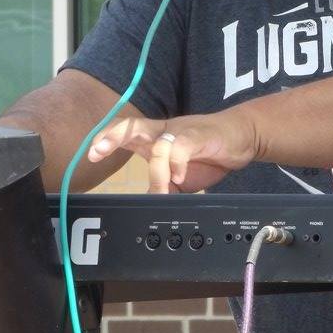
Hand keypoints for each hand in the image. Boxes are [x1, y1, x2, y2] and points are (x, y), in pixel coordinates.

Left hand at [87, 110, 257, 192]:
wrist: (241, 136)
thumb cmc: (208, 152)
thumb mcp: (180, 178)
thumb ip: (162, 188)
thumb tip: (145, 207)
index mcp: (154, 139)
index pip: (124, 132)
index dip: (105, 140)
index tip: (91, 155)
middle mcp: (163, 132)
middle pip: (131, 125)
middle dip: (111, 136)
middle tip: (96, 151)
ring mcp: (180, 132)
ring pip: (157, 143)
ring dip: (155, 170)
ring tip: (160, 190)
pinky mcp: (197, 136)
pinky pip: (181, 148)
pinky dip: (176, 164)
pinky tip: (179, 177)